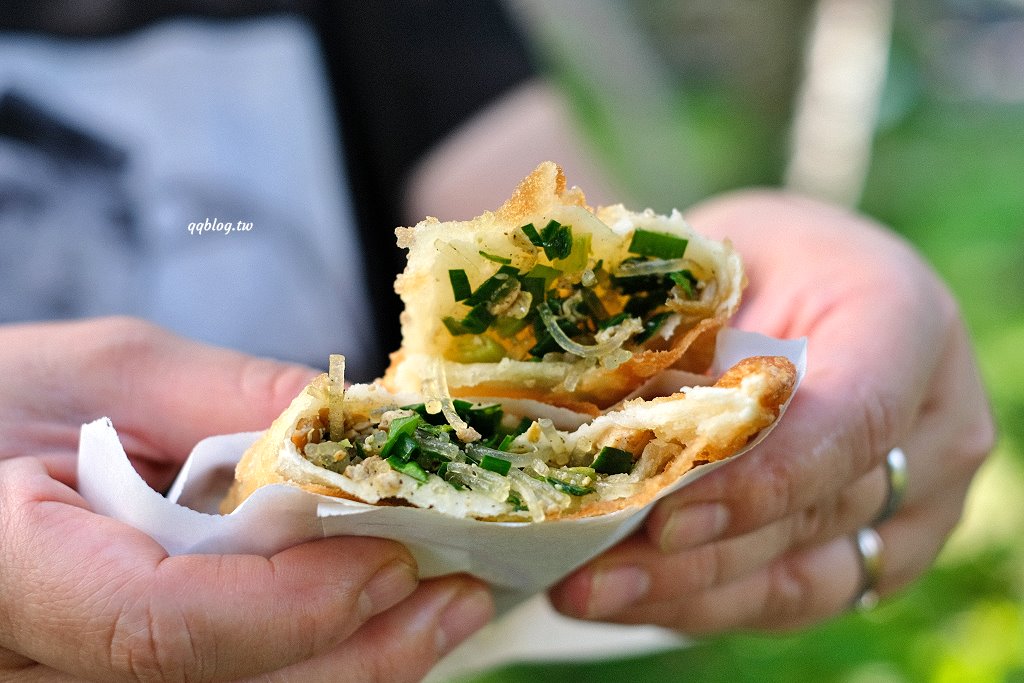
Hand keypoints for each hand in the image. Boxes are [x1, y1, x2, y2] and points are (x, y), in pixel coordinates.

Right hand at [0, 317, 491, 680]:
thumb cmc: (3, 400)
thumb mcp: (106, 371)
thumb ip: (229, 398)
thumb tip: (358, 424)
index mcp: (11, 565)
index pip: (161, 623)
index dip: (293, 605)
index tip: (395, 561)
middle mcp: (37, 662)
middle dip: (360, 651)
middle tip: (462, 597)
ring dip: (354, 663)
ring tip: (443, 609)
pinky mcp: (113, 678)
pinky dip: (314, 657)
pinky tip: (377, 619)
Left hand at [548, 191, 994, 631]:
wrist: (791, 286)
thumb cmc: (745, 263)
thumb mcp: (710, 264)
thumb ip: (681, 340)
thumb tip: (596, 434)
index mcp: (903, 320)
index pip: (852, 418)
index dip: (761, 478)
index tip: (665, 515)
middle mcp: (931, 421)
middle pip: (817, 509)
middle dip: (696, 550)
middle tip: (590, 571)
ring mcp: (915, 499)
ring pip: (803, 574)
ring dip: (686, 591)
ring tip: (587, 592)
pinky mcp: (873, 551)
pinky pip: (788, 598)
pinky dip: (701, 602)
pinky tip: (623, 597)